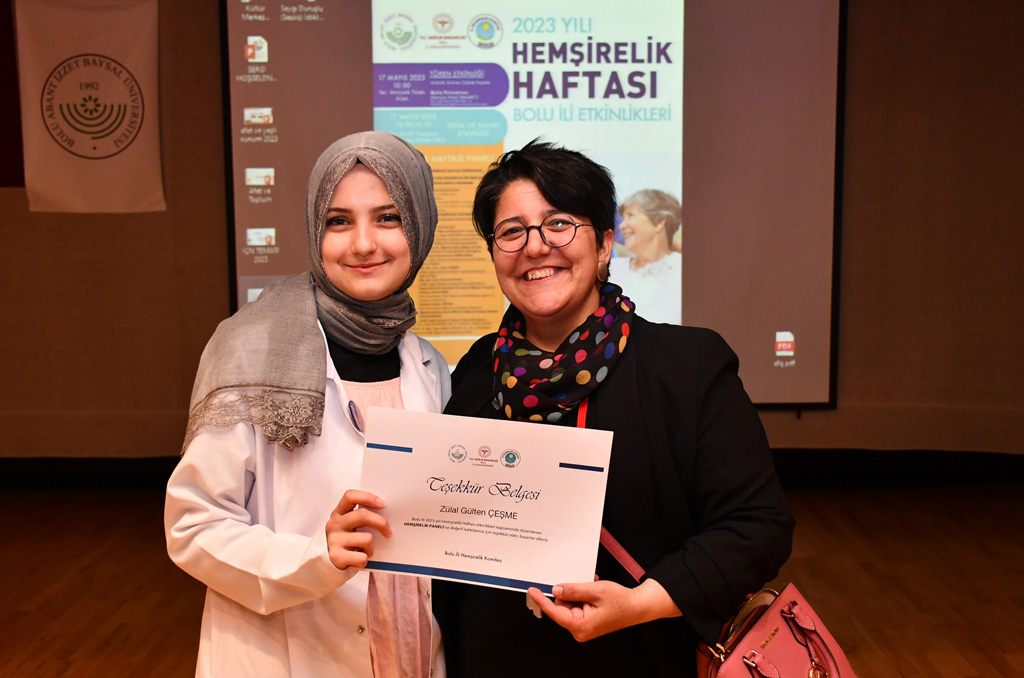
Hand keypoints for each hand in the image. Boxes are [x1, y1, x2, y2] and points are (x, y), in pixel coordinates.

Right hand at [325, 489, 390, 569]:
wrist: (327, 563)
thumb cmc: (345, 541)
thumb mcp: (349, 525)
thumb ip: (361, 517)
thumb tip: (386, 513)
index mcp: (339, 513)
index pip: (350, 496)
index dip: (368, 497)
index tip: (382, 504)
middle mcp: (335, 524)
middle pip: (363, 515)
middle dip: (381, 523)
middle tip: (388, 532)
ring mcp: (334, 539)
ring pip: (366, 539)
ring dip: (371, 547)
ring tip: (365, 551)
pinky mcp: (336, 556)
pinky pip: (362, 557)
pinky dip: (365, 561)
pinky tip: (359, 560)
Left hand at [526, 578, 680, 641]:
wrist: (637, 607)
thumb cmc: (622, 602)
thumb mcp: (595, 591)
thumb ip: (574, 590)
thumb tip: (556, 589)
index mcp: (580, 626)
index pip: (555, 612)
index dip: (542, 600)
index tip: (532, 590)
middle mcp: (579, 629)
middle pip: (562, 605)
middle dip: (571, 592)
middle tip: (585, 586)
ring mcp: (582, 626)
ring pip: (569, 603)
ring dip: (579, 592)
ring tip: (593, 589)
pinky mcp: (586, 621)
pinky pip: (577, 604)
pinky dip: (583, 595)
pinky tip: (593, 592)